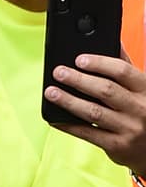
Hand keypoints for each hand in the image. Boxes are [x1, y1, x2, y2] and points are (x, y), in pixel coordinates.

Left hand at [46, 50, 145, 174]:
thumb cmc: (143, 112)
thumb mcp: (142, 89)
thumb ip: (127, 67)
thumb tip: (114, 41)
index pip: (123, 71)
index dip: (99, 63)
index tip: (79, 59)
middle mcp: (140, 108)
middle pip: (106, 90)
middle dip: (79, 80)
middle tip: (59, 72)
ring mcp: (129, 128)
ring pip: (94, 112)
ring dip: (69, 101)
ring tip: (51, 92)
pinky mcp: (117, 146)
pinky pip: (88, 134)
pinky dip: (69, 125)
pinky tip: (55, 118)